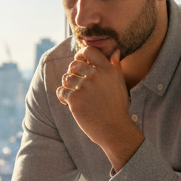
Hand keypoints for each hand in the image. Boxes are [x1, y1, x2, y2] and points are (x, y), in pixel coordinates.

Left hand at [55, 47, 144, 170]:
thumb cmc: (117, 106)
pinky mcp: (74, 99)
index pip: (89, 51)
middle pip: (74, 64)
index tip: (80, 61)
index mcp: (107, 69)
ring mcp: (84, 87)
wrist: (114, 129)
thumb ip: (116, 65)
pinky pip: (61, 91)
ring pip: (66, 77)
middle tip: (77, 82)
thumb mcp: (120, 83)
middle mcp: (95, 75)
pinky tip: (69, 102)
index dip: (81, 54)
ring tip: (75, 93)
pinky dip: (62, 96)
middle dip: (73, 72)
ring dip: (68, 85)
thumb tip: (115, 51)